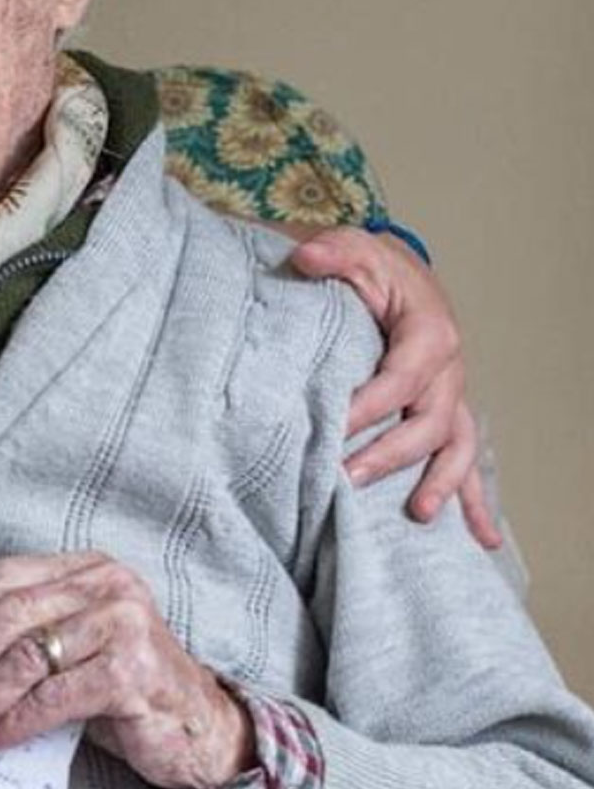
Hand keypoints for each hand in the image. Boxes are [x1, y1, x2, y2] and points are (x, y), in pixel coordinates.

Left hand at [0, 552, 251, 788]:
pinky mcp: (132, 671)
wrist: (196, 725)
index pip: (5, 577)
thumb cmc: (123, 683)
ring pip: (27, 660)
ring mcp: (124, 625)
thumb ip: (25, 636)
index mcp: (85, 568)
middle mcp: (106, 586)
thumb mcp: (72, 644)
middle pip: (10, 616)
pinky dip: (17, 721)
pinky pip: (54, 697)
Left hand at [286, 225, 499, 547]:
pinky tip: (482, 540)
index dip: (370, 405)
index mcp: (429, 333)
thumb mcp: (352, 249)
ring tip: (420, 516)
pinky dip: (475, 500)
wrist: (398, 276)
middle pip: (428, 422)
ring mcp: (450, 398)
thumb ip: (332, 253)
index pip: (400, 377)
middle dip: (392, 454)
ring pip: (456, 447)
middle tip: (349, 479)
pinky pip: (466, 460)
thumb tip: (306, 256)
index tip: (334, 427)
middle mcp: (448, 372)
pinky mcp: (445, 415)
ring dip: (442, 483)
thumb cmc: (372, 267)